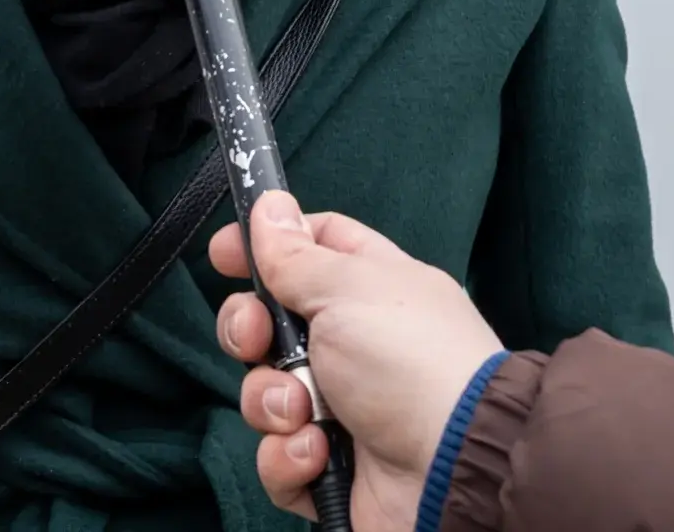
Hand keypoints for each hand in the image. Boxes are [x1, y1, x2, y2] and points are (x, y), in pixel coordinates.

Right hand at [213, 193, 503, 530]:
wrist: (452, 468)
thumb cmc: (407, 360)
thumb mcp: (348, 290)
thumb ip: (295, 253)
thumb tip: (269, 203)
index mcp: (368, 290)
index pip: (310, 248)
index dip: (264, 246)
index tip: (221, 254)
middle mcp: (352, 346)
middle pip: (269, 325)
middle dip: (248, 332)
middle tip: (257, 340)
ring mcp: (339, 410)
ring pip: (264, 393)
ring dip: (273, 402)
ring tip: (306, 412)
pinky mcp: (328, 469)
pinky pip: (277, 456)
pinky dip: (290, 456)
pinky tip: (319, 453)